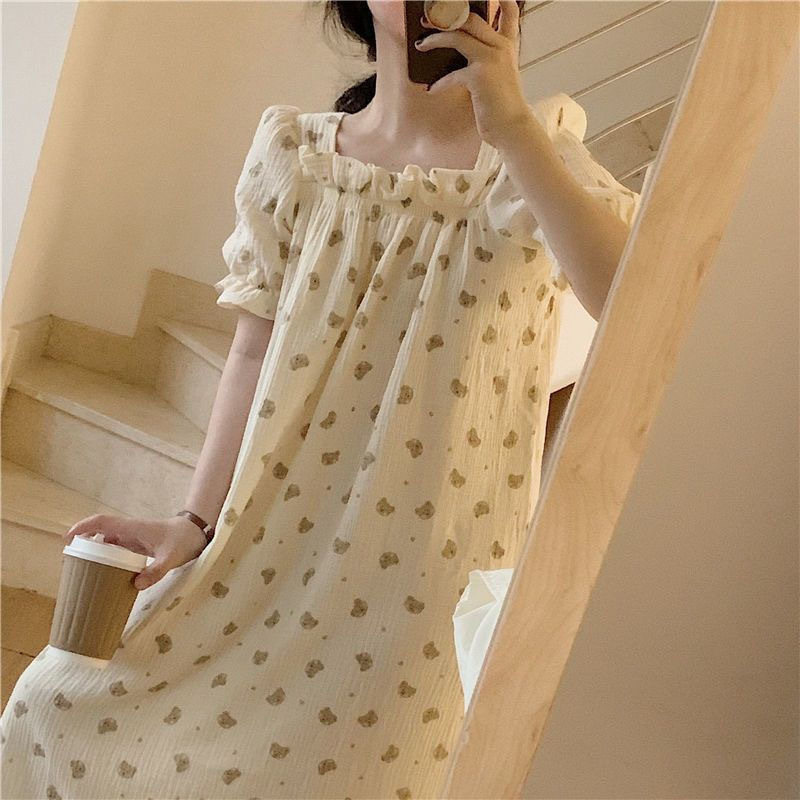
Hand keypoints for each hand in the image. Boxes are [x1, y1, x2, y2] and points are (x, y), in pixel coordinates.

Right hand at [64, 514, 208, 590]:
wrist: (196, 533)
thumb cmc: (183, 540)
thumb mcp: (171, 557)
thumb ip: (155, 571)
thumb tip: (135, 585)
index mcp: (133, 528)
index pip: (102, 522)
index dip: (83, 527)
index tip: (68, 538)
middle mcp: (129, 531)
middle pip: (99, 533)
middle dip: (83, 543)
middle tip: (71, 562)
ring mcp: (133, 538)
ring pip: (107, 542)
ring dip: (95, 552)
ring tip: (83, 571)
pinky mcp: (137, 546)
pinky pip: (117, 550)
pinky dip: (108, 559)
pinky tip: (106, 574)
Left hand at [416, 1, 532, 148]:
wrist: (512, 127)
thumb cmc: (502, 105)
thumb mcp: (500, 75)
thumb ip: (488, 59)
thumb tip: (463, 52)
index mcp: (508, 45)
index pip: (509, 13)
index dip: (501, 0)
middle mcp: (501, 47)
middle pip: (472, 18)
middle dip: (447, 16)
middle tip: (428, 20)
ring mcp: (491, 59)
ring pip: (457, 37)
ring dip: (435, 40)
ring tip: (421, 45)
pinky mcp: (479, 75)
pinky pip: (452, 73)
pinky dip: (440, 83)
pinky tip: (432, 90)